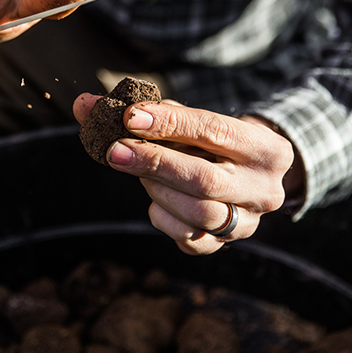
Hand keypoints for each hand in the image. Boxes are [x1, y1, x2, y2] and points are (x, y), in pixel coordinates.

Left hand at [73, 95, 302, 254]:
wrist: (246, 175)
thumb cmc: (212, 142)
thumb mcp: (193, 120)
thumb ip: (148, 112)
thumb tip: (84, 106)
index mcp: (267, 149)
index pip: (213, 131)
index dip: (169, 123)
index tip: (130, 116)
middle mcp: (265, 189)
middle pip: (204, 179)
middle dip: (154, 162)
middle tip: (114, 150)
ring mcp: (248, 223)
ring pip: (197, 213)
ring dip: (158, 190)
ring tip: (141, 173)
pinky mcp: (225, 246)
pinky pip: (189, 240)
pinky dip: (163, 218)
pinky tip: (155, 200)